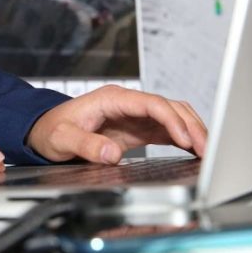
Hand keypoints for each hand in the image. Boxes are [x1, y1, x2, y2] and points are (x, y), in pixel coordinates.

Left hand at [28, 85, 207, 164]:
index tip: (185, 139)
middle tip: (206, 149)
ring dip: (191, 130)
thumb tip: (113, 153)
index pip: (151, 103)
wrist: (45, 130)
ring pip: (172, 115)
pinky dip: (183, 138)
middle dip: (190, 125)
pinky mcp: (137, 129)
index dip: (171, 119)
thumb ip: (86, 144)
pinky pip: (166, 129)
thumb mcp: (63, 138)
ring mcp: (134, 115)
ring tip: (207, 151)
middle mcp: (127, 103)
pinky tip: (194, 150)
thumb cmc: (52, 130)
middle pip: (169, 107)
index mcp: (112, 99)